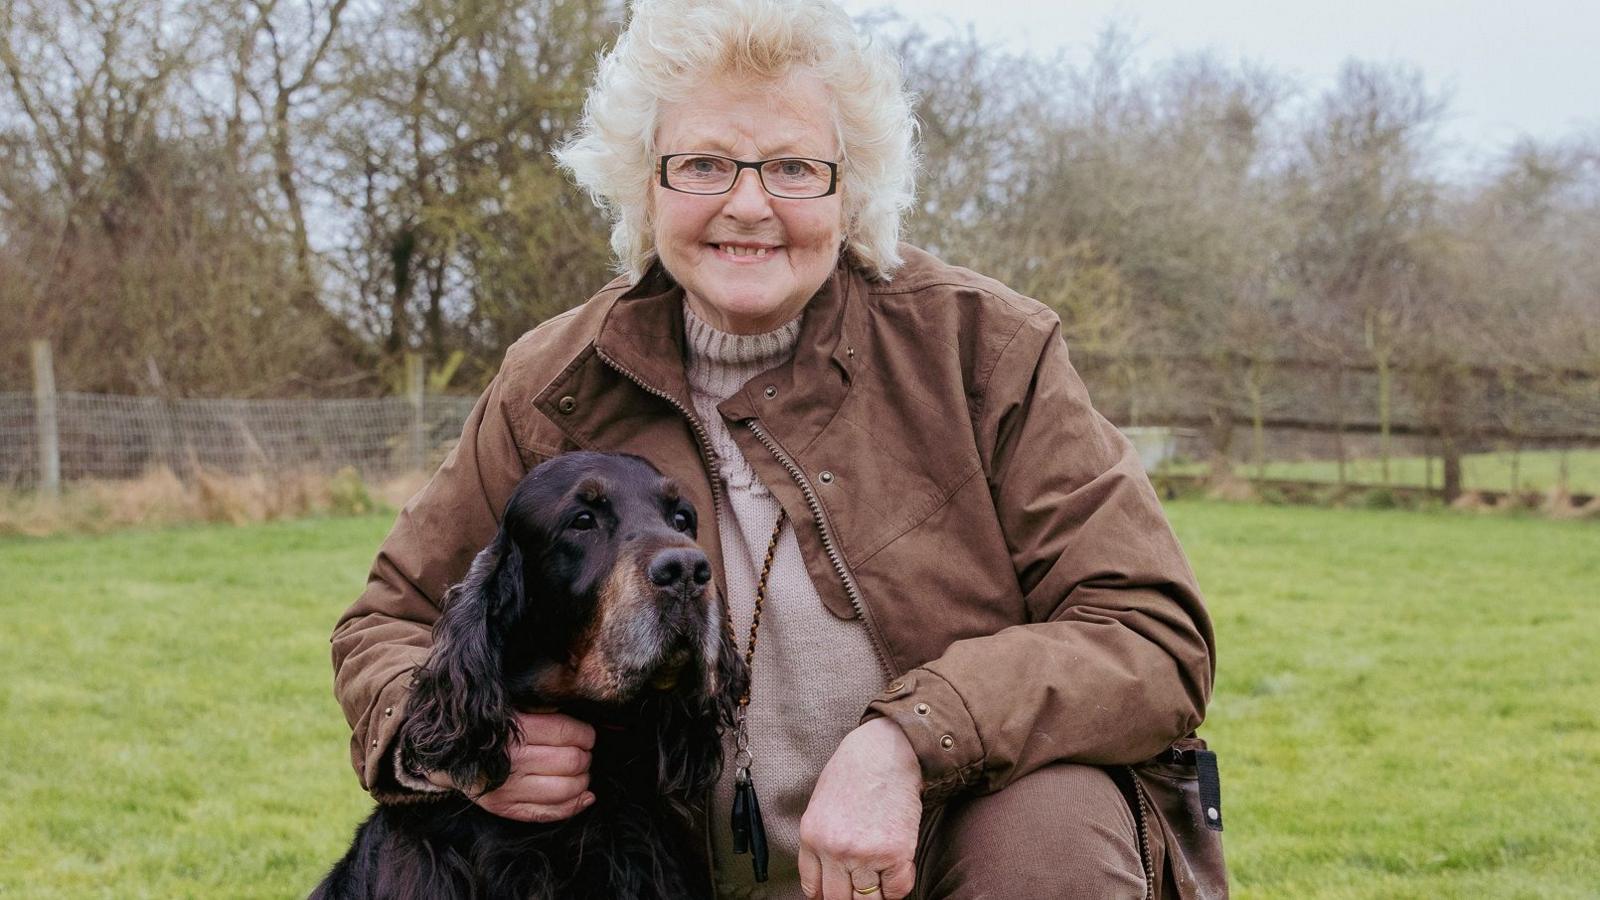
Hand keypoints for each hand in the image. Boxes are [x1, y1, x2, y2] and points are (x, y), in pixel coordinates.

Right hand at [427, 710, 595, 822]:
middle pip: (572, 761)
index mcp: (514, 730)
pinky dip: (574, 805)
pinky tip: (584, 795)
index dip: (585, 734)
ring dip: (583, 779)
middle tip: (582, 752)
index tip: (586, 735)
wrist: (448, 756)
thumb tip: (584, 726)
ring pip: (567, 789)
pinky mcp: (506, 809)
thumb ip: (544, 711)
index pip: (567, 733)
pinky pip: (550, 813)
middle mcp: (512, 761)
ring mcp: (508, 789)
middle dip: (585, 756)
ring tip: (579, 771)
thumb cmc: (489, 728)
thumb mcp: (513, 707)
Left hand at [799, 717, 923, 899]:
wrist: (886, 751)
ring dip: (875, 895)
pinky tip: (896, 868)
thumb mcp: (821, 806)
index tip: (839, 892)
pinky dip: (898, 885)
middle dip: (850, 898)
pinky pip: (896, 891)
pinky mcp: (896, 854)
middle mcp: (835, 849)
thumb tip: (825, 879)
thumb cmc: (854, 773)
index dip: (827, 896)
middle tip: (861, 887)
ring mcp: (865, 853)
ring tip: (879, 878)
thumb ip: (819, 843)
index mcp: (812, 837)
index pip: (814, 890)